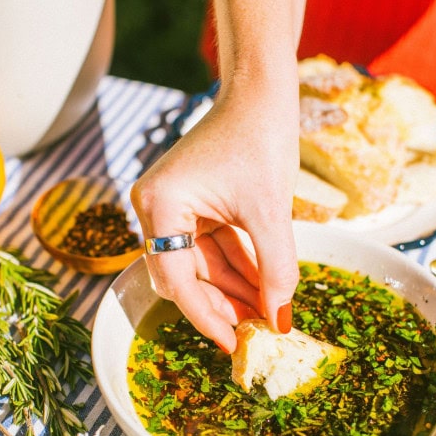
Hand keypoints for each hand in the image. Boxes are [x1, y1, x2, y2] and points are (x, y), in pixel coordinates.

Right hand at [131, 75, 299, 352]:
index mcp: (160, 204)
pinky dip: (237, 266)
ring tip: (268, 312)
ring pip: (201, 266)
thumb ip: (276, 268)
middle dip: (222, 303)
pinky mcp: (192, 205)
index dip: (205, 316)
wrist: (260, 92)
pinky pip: (212, 247)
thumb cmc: (261, 137)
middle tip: (256, 329)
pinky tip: (263, 286)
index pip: (176, 279)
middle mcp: (156, 208)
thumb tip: (280, 320)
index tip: (233, 344)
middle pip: (185, 276)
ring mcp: (173, 207)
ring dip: (234, 288)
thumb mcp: (271, 210)